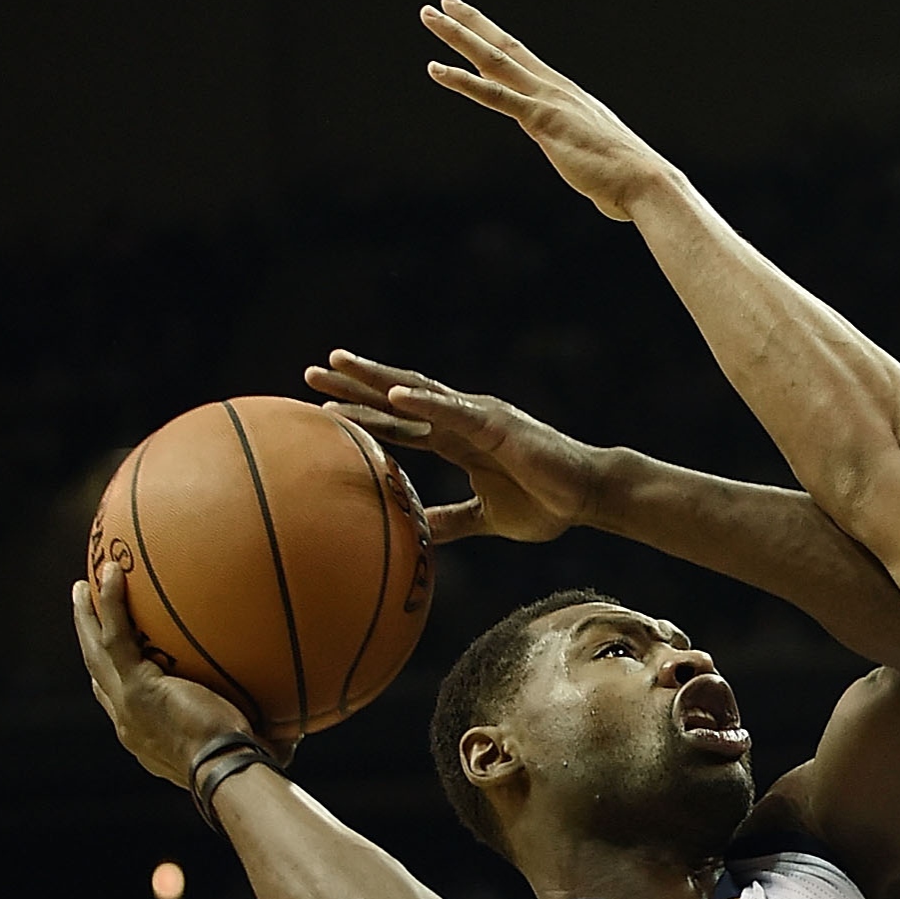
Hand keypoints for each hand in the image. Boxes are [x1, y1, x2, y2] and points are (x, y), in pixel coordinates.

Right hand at [72, 560, 262, 786]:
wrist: (229, 769)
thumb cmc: (248, 766)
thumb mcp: (251, 747)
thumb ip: (265, 732)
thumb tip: (298, 727)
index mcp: (146, 736)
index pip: (120, 702)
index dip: (113, 679)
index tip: (118, 658)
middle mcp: (128, 722)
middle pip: (98, 674)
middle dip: (89, 643)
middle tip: (84, 613)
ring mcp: (126, 704)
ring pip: (95, 652)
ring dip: (86, 617)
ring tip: (83, 587)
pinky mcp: (136, 686)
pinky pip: (116, 634)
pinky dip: (111, 602)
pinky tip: (112, 570)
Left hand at [304, 353, 606, 543]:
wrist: (588, 497)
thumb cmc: (545, 503)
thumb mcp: (484, 518)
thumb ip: (451, 521)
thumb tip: (417, 533)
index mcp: (457, 441)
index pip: (399, 424)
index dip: (363, 415)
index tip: (323, 409)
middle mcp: (461, 421)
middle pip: (397, 399)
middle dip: (354, 385)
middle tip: (311, 374)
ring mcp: (477, 417)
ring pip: (416, 393)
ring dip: (375, 379)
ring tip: (338, 365)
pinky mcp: (497, 425)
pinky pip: (453, 412)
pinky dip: (422, 403)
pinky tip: (392, 395)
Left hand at [422, 0, 669, 220]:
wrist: (644, 181)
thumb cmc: (625, 180)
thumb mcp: (596, 162)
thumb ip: (585, 160)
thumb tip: (594, 180)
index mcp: (565, 96)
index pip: (521, 60)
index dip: (493, 38)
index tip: (472, 21)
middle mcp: (554, 88)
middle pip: (503, 47)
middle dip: (470, 23)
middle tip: (441, 2)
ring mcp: (546, 100)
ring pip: (492, 59)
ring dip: (457, 36)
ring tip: (428, 16)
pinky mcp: (540, 120)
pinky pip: (494, 95)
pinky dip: (462, 81)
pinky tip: (435, 69)